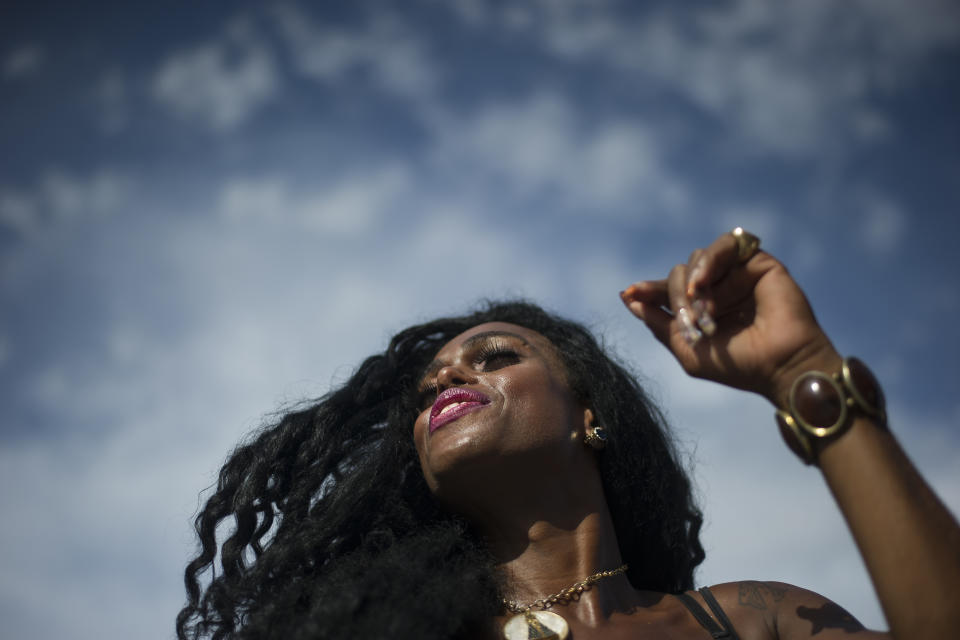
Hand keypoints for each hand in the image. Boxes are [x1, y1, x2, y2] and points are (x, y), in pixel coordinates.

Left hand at [620, 231, 840, 407]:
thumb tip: (629, 300)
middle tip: (685, 316)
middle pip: (679, 273)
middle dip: (673, 295)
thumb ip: (658, 324)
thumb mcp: (687, 349)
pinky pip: (725, 244)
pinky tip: (703, 283)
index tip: (628, 293)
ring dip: (691, 282)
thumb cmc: (737, 364)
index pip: (668, 291)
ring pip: (697, 258)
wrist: (779, 365)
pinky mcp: (756, 261)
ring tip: (700, 306)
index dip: (648, 290)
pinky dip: (709, 261)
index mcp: (702, 310)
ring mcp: (737, 275)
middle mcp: (718, 290)